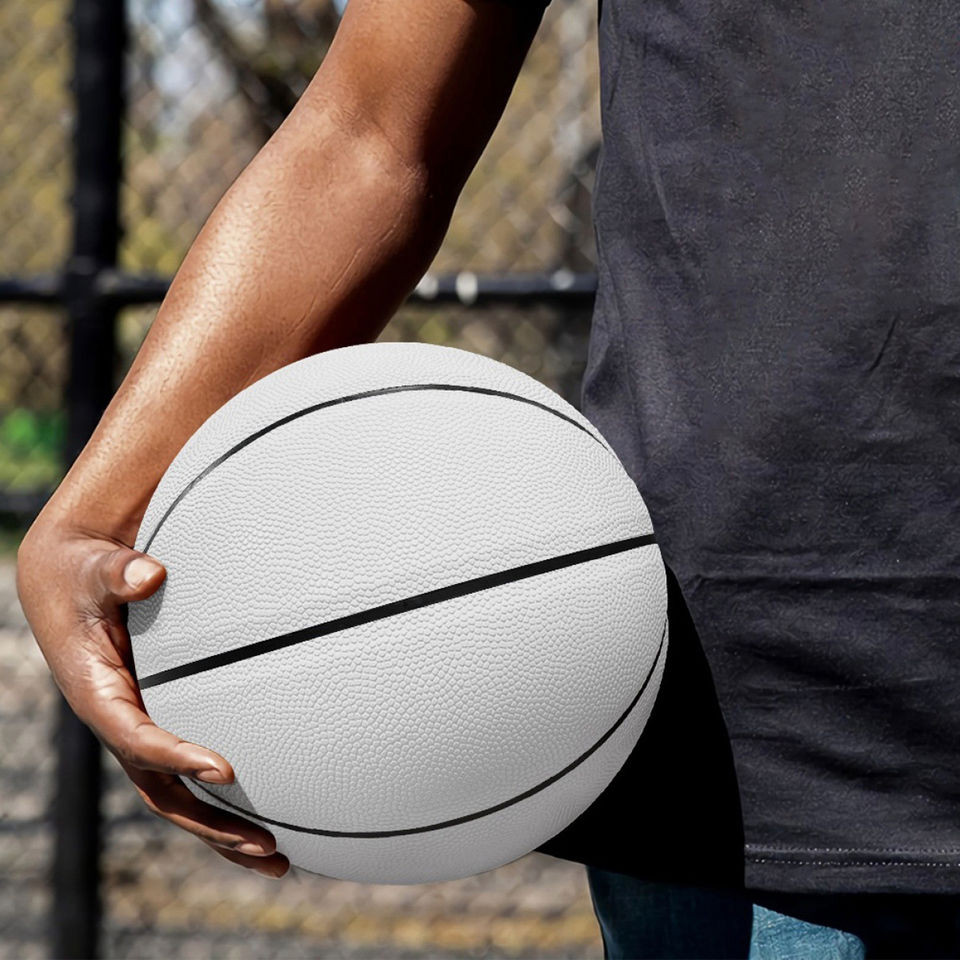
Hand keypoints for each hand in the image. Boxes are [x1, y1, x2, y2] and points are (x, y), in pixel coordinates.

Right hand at [16, 521, 288, 878]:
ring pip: (177, 797)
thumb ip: (118, 573)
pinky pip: (187, 774)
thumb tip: (148, 575)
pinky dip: (220, 802)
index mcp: (98, 694)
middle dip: (211, 826)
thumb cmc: (84, 574)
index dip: (177, 756)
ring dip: (223, 831)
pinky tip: (264, 817)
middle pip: (162, 792)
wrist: (68, 583)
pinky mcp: (155, 724)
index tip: (225, 771)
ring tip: (277, 859)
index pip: (136, 737)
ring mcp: (138, 731)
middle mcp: (118, 724)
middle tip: (267, 847)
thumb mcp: (94, 569)